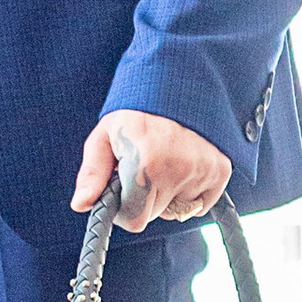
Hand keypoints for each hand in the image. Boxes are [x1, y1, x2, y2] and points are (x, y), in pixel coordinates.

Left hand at [74, 110, 231, 229]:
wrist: (179, 81)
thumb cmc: (137, 110)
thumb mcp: (105, 136)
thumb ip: (92, 173)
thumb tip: (81, 204)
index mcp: (143, 164)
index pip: (134, 220)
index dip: (125, 208)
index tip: (124, 189)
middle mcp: (176, 170)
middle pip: (155, 215)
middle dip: (145, 199)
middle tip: (144, 169)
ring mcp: (201, 171)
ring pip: (178, 211)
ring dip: (169, 196)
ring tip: (165, 164)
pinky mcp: (220, 171)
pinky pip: (202, 205)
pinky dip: (191, 194)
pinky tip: (183, 168)